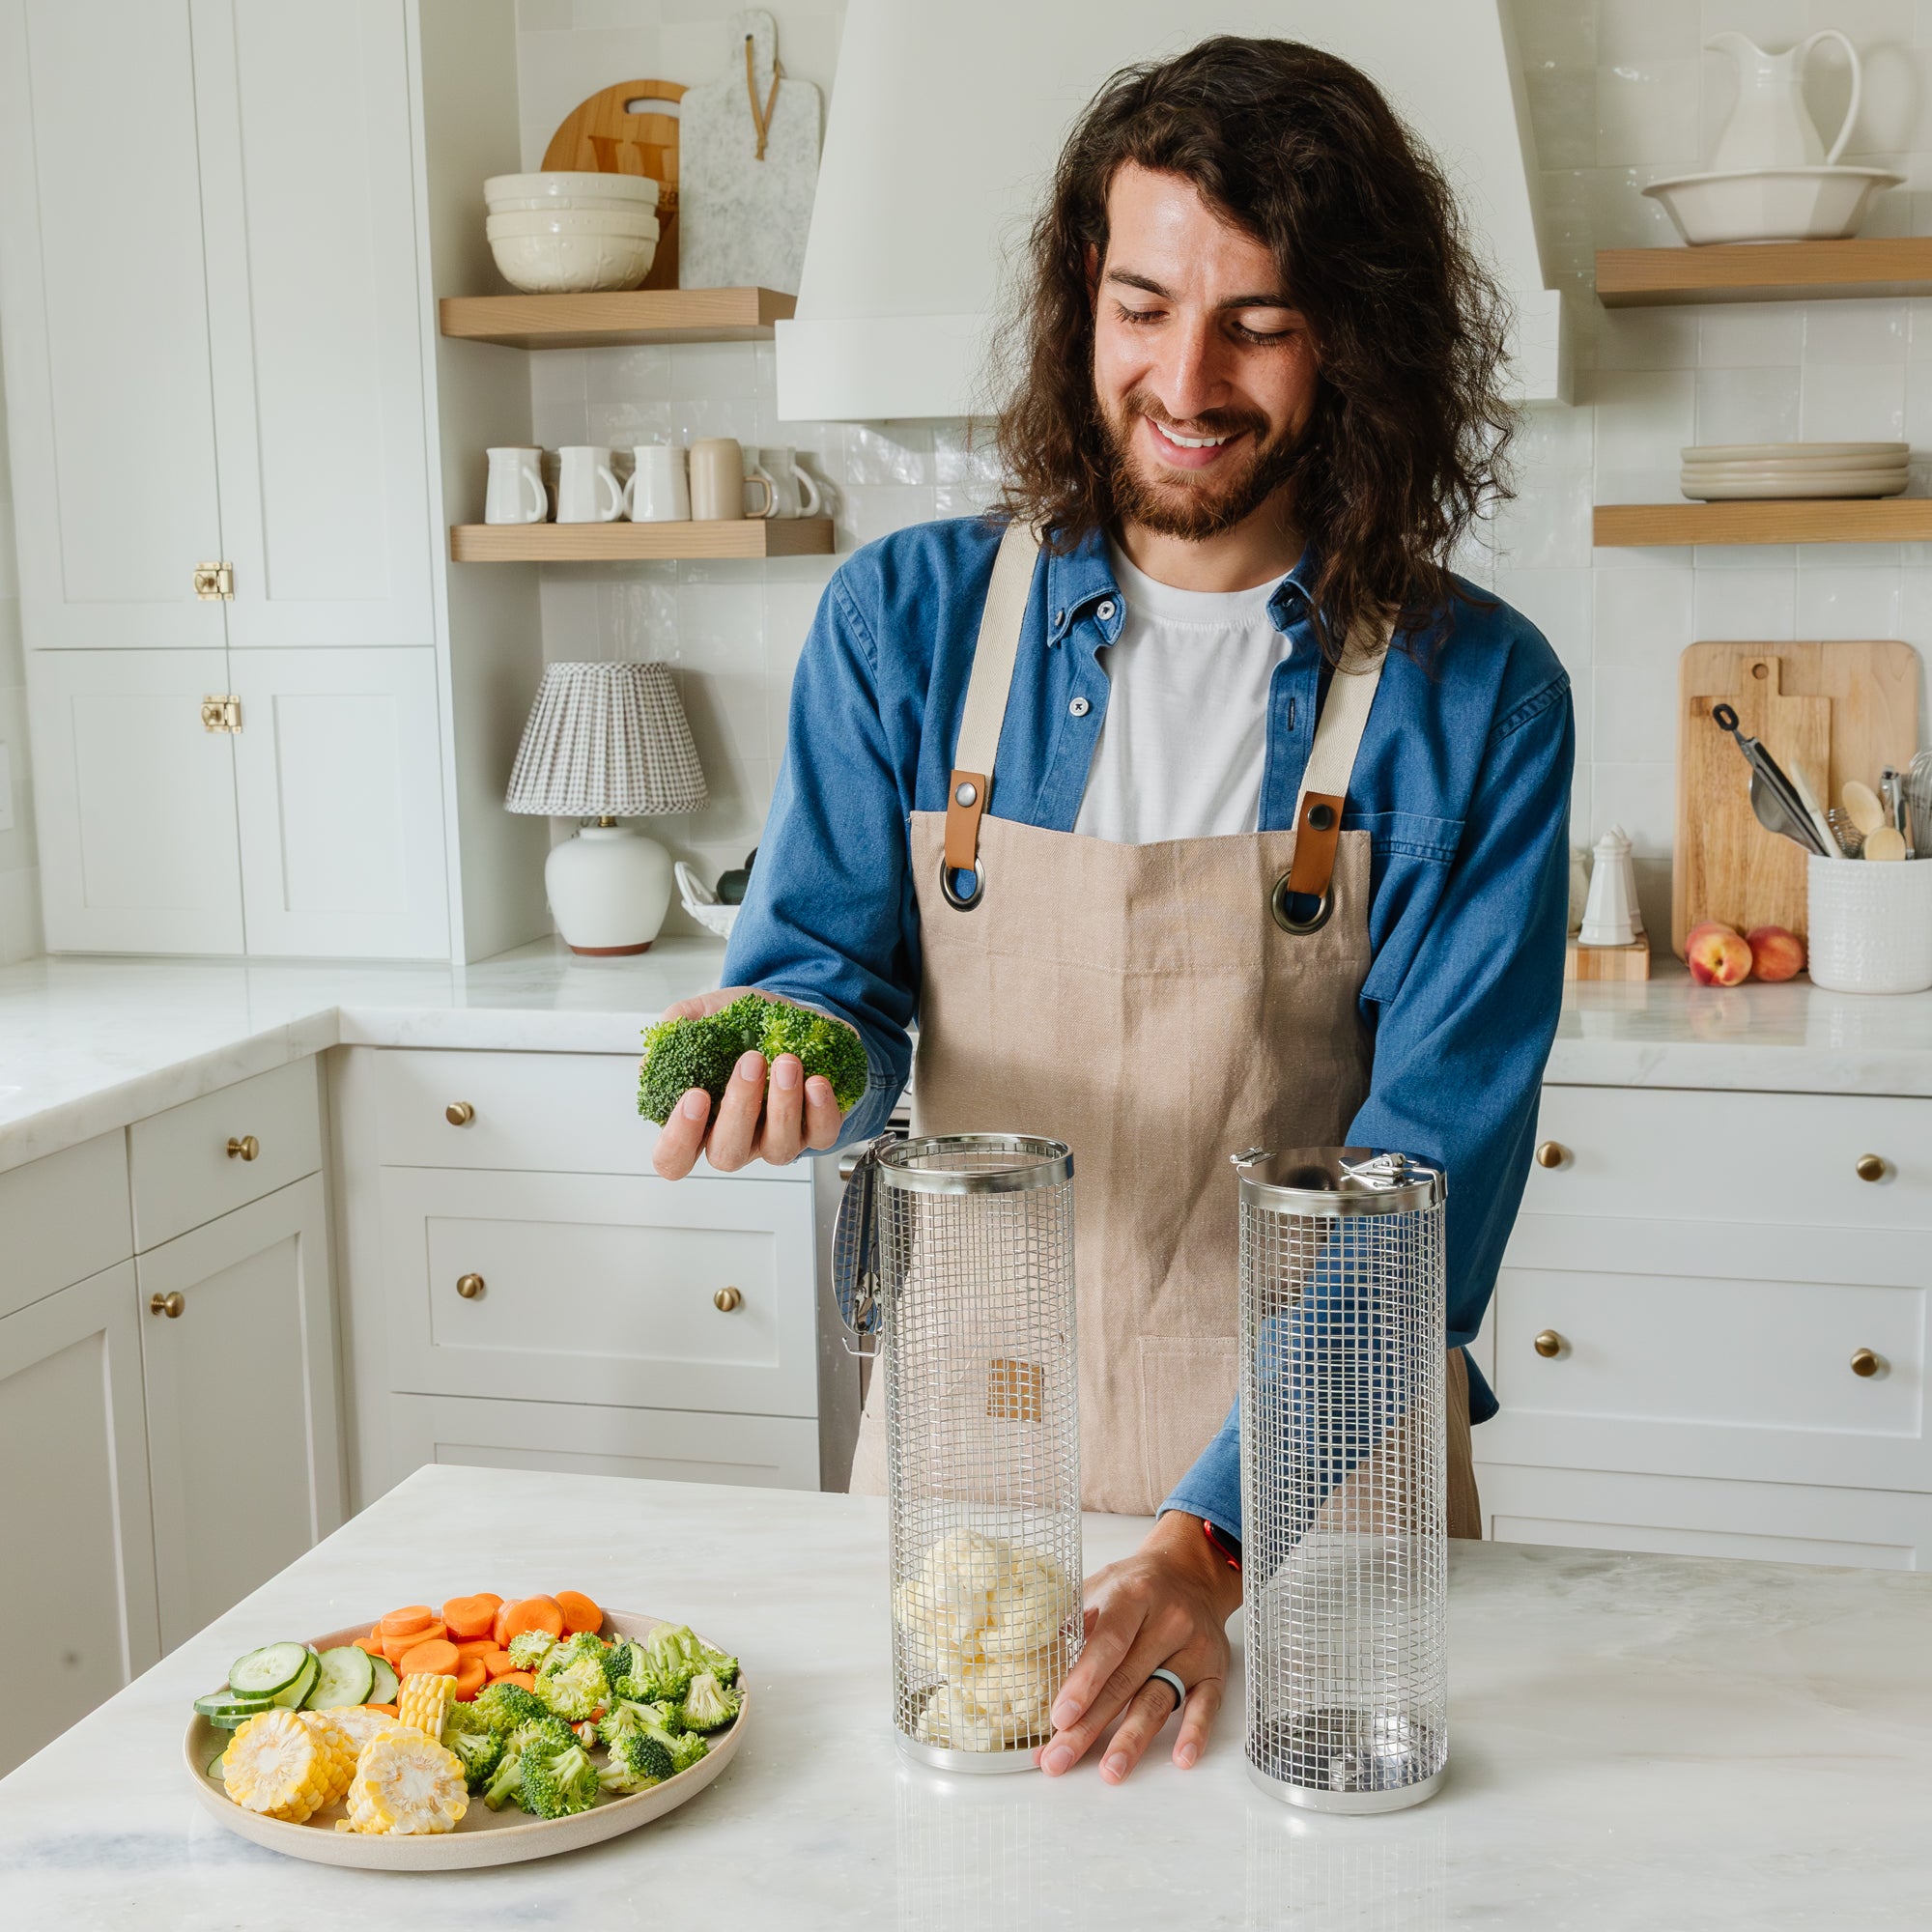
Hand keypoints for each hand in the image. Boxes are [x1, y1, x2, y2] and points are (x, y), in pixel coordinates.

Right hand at [649, 986, 845, 1178]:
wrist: (798, 1017)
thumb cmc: (749, 1026)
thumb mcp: (712, 1013)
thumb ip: (682, 1022)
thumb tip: (664, 1038)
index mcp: (702, 1121)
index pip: (674, 1157)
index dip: (679, 1139)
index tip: (695, 1096)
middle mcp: (738, 1138)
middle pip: (727, 1154)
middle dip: (738, 1108)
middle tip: (749, 1062)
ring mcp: (777, 1139)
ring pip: (777, 1148)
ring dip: (783, 1105)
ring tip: (787, 1062)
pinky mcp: (816, 1130)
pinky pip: (821, 1136)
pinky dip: (820, 1110)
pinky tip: (816, 1081)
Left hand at [1039, 1511, 1241, 1783]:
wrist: (1189, 1572)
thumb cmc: (1134, 1586)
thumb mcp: (1100, 1586)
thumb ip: (1072, 1620)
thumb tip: (1032, 1659)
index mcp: (1132, 1596)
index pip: (1108, 1643)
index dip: (1083, 1682)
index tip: (1059, 1717)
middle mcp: (1168, 1621)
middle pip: (1125, 1681)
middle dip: (1090, 1726)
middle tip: (1060, 1758)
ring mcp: (1194, 1648)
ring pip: (1159, 1699)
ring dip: (1132, 1739)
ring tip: (1110, 1771)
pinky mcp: (1214, 1671)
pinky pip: (1206, 1705)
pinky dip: (1194, 1732)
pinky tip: (1181, 1758)